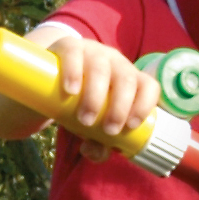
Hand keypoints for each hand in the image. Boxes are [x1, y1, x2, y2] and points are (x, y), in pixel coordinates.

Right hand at [46, 35, 158, 162]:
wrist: (50, 77)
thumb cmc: (80, 103)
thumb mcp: (90, 125)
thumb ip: (96, 142)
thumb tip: (96, 152)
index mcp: (129, 79)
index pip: (148, 86)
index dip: (145, 105)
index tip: (131, 126)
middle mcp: (115, 62)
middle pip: (126, 80)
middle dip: (120, 108)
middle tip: (107, 131)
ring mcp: (93, 52)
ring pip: (101, 69)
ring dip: (96, 97)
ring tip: (85, 120)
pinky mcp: (69, 47)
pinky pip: (74, 54)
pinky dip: (74, 72)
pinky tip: (70, 90)